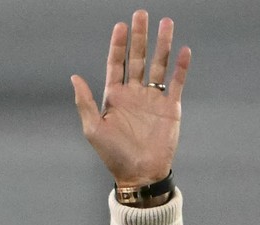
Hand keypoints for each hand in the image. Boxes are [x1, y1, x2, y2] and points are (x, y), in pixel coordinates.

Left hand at [71, 10, 190, 187]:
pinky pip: (177, 82)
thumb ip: (85, 102)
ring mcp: (153, 99)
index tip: (120, 26)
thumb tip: (74, 77)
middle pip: (137, 58)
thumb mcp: (94, 129)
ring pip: (158, 65)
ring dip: (162, 45)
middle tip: (141, 14)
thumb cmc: (113, 155)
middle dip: (140, 36)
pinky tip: (184, 51)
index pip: (116, 63)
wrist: (140, 174)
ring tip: (166, 23)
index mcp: (114, 96)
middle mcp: (134, 93)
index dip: (118, 45)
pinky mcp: (171, 107)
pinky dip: (181, 67)